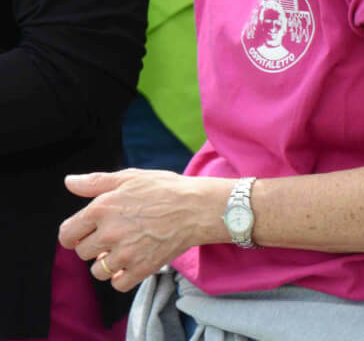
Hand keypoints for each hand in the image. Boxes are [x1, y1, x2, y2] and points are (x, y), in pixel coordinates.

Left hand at [59, 170, 229, 292]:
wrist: (198, 208)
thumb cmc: (166, 189)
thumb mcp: (131, 178)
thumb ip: (95, 182)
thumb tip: (69, 182)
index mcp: (101, 209)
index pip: (67, 233)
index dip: (73, 235)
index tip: (84, 234)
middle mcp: (109, 233)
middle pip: (82, 252)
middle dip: (94, 246)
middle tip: (114, 237)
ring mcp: (125, 254)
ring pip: (98, 271)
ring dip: (107, 263)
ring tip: (124, 250)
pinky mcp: (141, 269)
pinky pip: (117, 284)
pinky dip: (122, 277)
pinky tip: (132, 264)